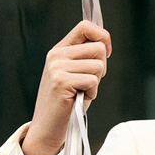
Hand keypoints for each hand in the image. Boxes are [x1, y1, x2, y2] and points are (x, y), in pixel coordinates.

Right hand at [22, 21, 111, 154]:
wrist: (47, 127)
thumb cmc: (66, 103)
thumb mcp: (75, 74)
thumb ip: (85, 58)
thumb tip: (105, 43)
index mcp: (59, 50)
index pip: (85, 26)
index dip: (103, 36)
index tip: (107, 51)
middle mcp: (56, 55)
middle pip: (98, 48)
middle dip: (101, 68)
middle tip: (88, 83)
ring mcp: (57, 68)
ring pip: (98, 66)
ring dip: (96, 84)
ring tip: (81, 93)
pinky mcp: (61, 82)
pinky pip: (93, 81)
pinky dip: (91, 94)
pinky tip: (79, 100)